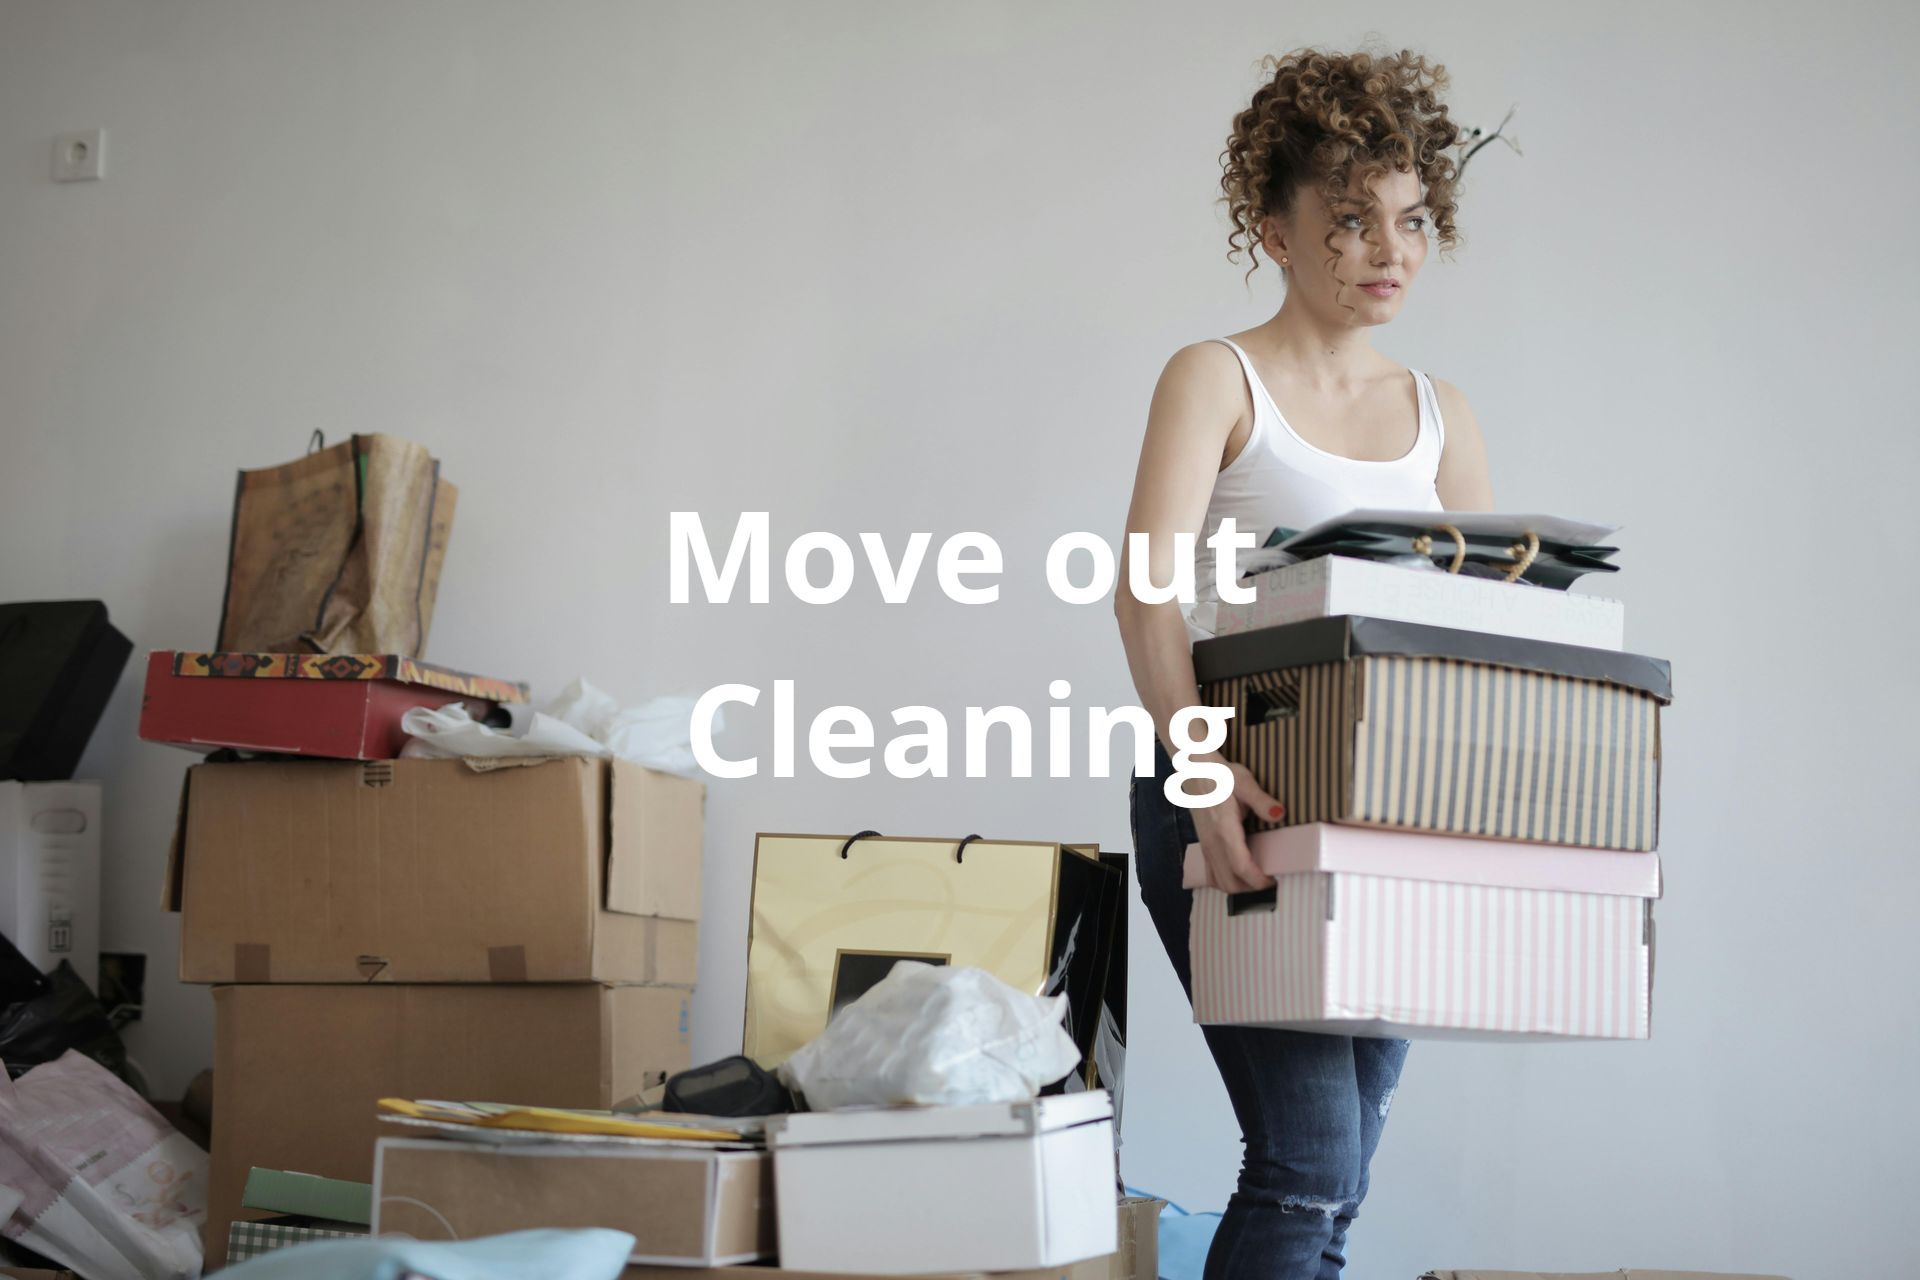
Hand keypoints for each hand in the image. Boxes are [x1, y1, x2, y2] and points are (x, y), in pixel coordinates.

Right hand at [1187, 760, 1284, 893]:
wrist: (1195, 772)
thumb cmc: (1221, 776)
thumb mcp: (1245, 783)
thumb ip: (1262, 800)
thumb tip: (1279, 814)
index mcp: (1224, 830)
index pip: (1241, 868)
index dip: (1258, 881)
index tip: (1275, 880)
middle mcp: (1212, 843)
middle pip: (1230, 883)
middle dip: (1252, 889)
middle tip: (1272, 881)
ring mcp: (1206, 847)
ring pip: (1220, 882)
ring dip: (1240, 887)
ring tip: (1259, 879)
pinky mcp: (1204, 846)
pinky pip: (1213, 875)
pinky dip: (1227, 882)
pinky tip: (1241, 876)